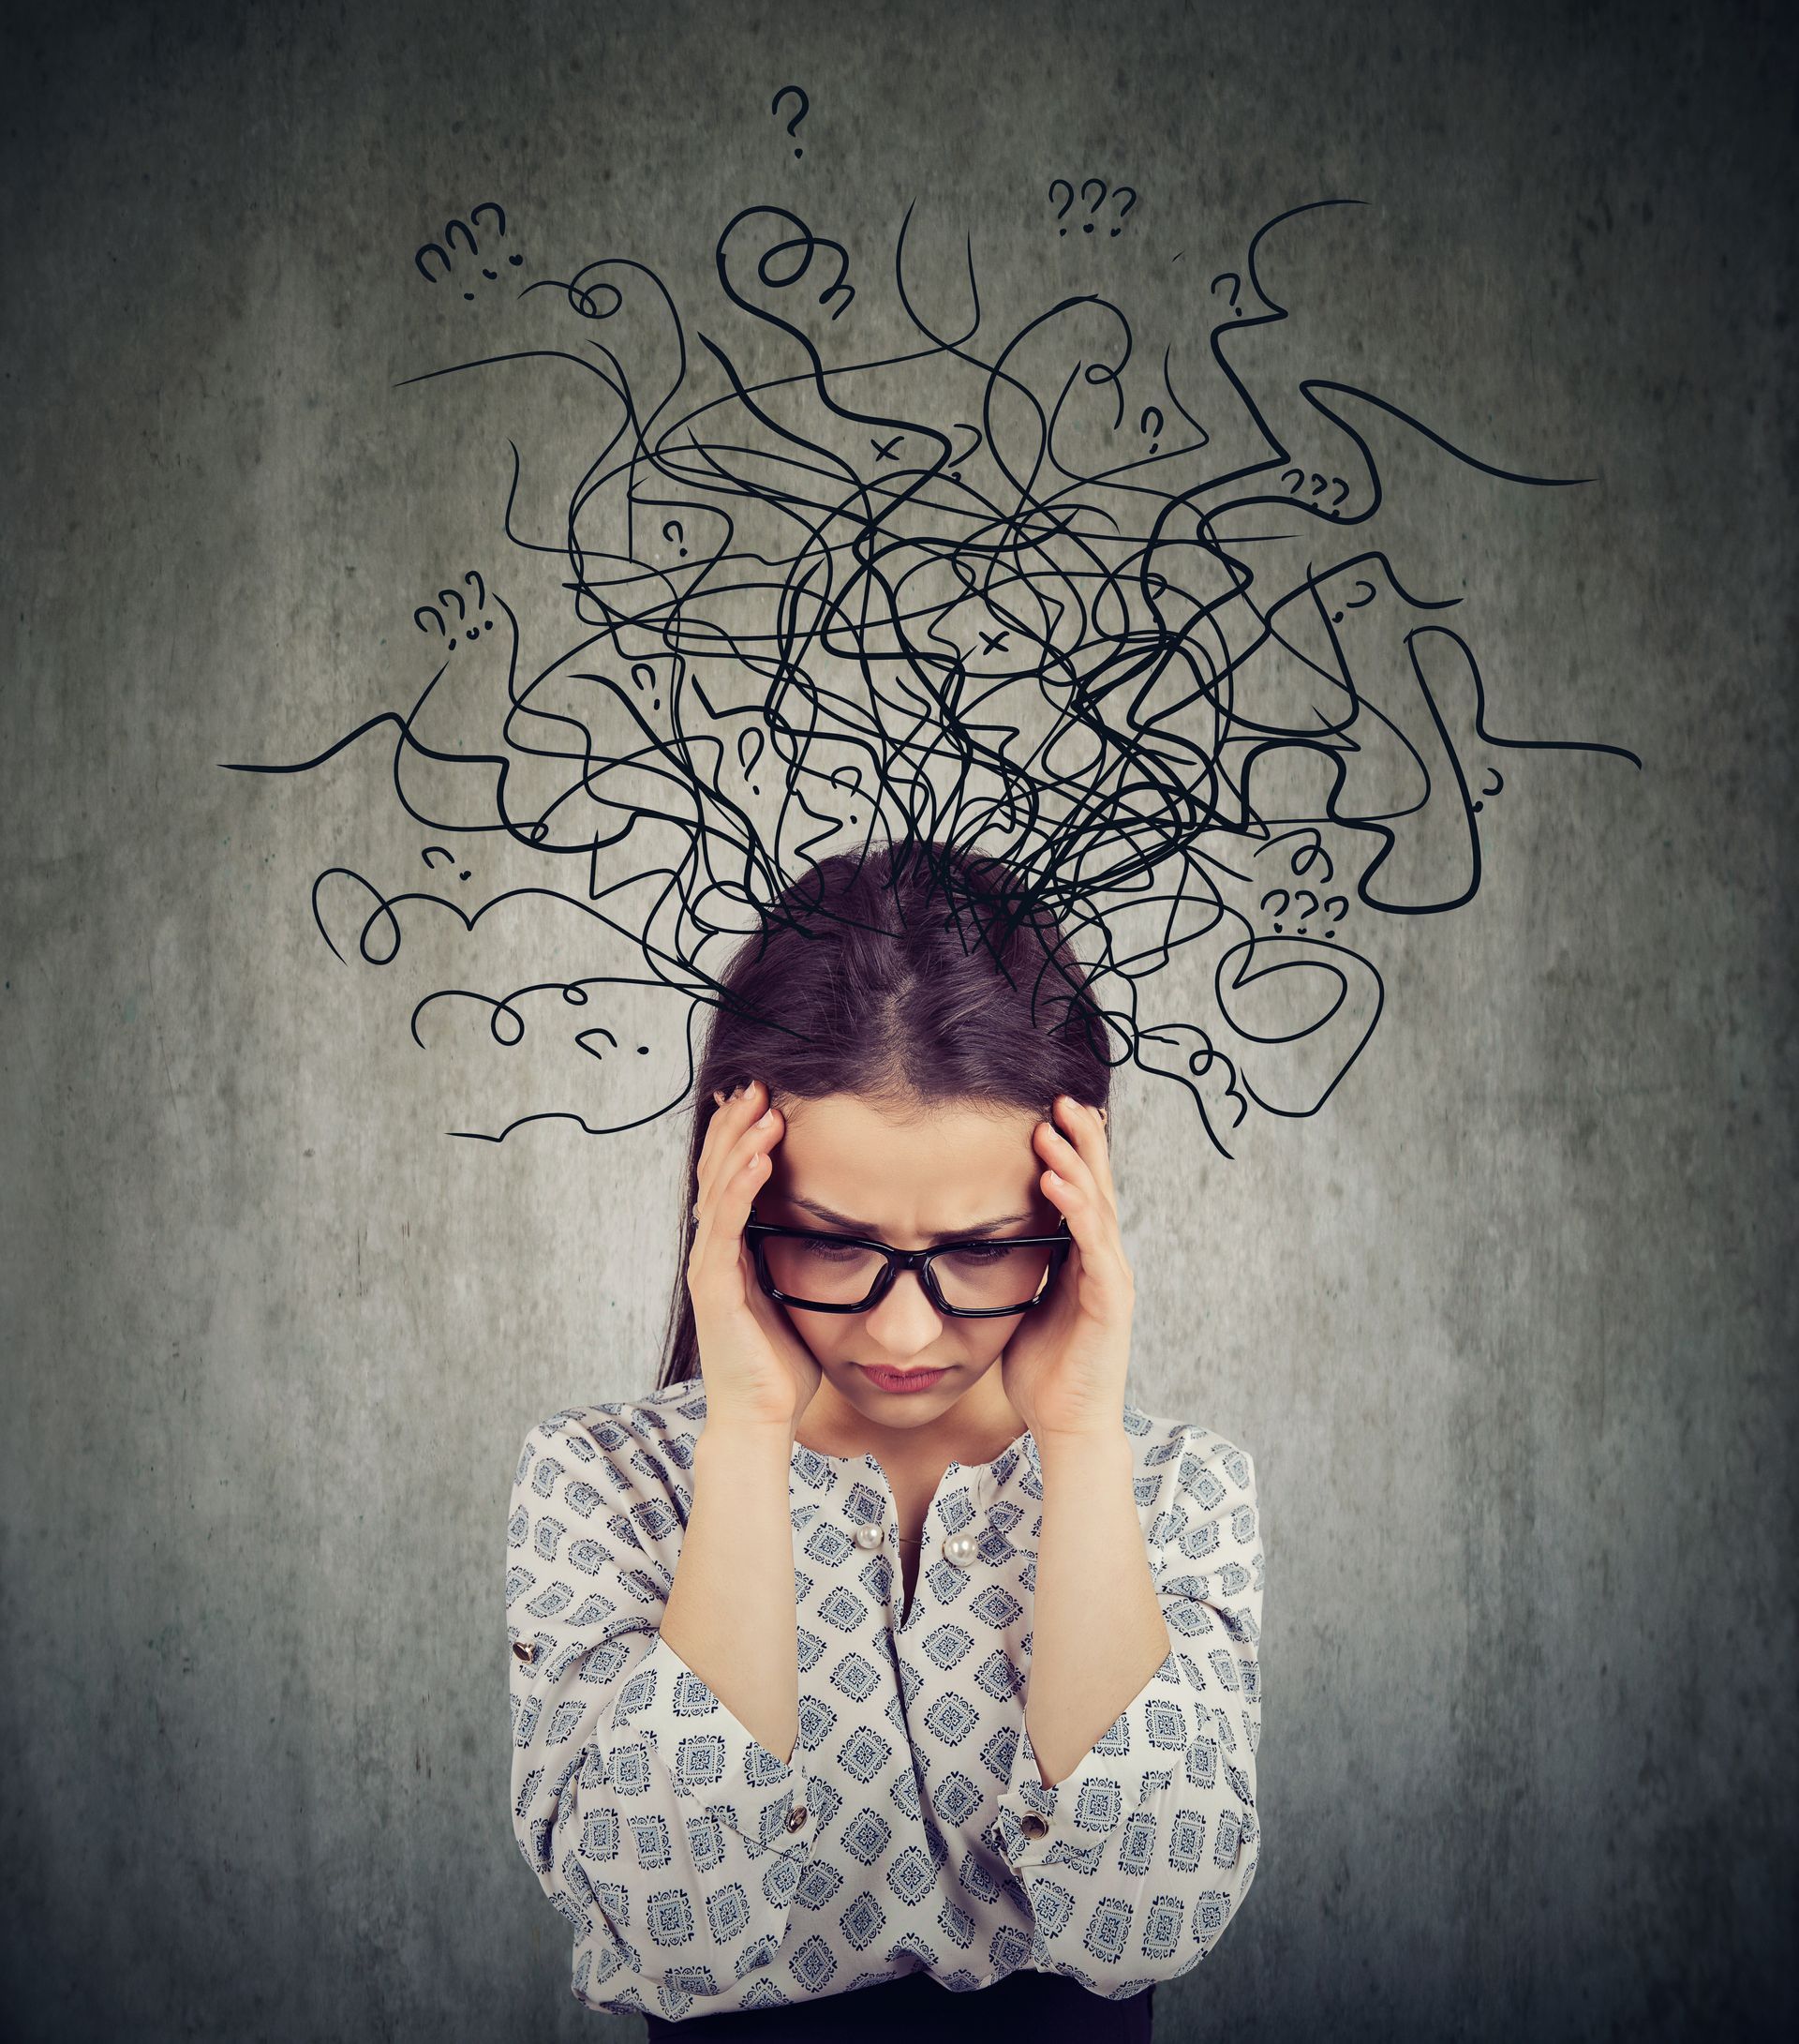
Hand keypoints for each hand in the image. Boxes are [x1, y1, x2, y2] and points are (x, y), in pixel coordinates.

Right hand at [687, 1078, 821, 1440]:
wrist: (760, 1418)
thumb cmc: (783, 1364)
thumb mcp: (798, 1295)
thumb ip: (806, 1259)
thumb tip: (846, 1226)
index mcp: (731, 1250)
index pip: (730, 1177)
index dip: (742, 1136)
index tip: (767, 1098)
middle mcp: (713, 1251)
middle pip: (716, 1171)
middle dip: (736, 1125)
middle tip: (757, 1084)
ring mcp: (709, 1267)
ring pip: (718, 1189)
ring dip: (741, 1145)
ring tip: (763, 1109)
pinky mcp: (714, 1288)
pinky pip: (725, 1227)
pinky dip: (741, 1189)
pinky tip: (760, 1160)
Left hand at [999, 1096, 1133, 1443]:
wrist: (1067, 1425)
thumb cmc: (1043, 1370)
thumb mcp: (1022, 1304)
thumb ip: (1014, 1270)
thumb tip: (976, 1241)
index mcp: (1083, 1259)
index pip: (1082, 1192)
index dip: (1072, 1151)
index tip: (1050, 1111)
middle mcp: (1104, 1261)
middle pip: (1098, 1185)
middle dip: (1082, 1139)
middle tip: (1062, 1096)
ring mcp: (1111, 1279)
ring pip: (1099, 1206)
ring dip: (1077, 1162)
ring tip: (1053, 1125)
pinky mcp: (1110, 1303)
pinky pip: (1094, 1246)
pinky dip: (1077, 1210)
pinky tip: (1056, 1182)